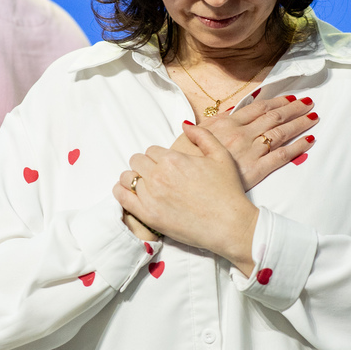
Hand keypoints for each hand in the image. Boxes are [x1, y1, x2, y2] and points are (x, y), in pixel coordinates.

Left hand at [116, 127, 258, 274]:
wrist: (229, 225)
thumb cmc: (228, 191)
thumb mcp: (222, 155)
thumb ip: (202, 136)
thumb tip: (185, 125)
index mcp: (174, 159)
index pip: (152, 150)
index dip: (159, 157)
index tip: (167, 167)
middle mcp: (159, 175)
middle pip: (137, 161)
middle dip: (146, 166)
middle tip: (157, 176)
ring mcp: (151, 196)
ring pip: (127, 177)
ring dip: (134, 178)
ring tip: (145, 186)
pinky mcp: (147, 215)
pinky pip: (121, 196)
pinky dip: (121, 192)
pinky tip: (129, 193)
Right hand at [170, 95, 317, 188]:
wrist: (185, 181)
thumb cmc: (185, 159)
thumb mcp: (194, 134)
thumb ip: (214, 123)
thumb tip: (229, 113)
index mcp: (228, 122)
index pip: (259, 107)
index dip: (277, 101)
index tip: (289, 97)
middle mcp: (242, 133)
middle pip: (274, 117)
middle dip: (294, 108)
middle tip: (309, 101)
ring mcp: (251, 151)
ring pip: (281, 133)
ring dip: (299, 123)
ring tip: (313, 116)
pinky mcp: (256, 170)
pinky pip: (281, 156)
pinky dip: (297, 147)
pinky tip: (309, 140)